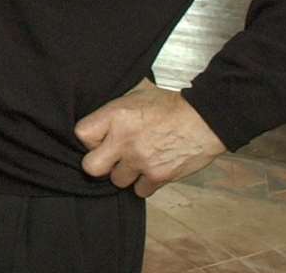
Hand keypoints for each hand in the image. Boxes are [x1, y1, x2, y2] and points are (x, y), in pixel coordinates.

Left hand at [75, 81, 224, 196]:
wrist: (205, 119)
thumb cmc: (170, 105)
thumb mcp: (136, 94)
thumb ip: (115, 110)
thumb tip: (99, 119)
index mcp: (116, 116)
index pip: (81, 134)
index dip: (89, 139)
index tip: (99, 139)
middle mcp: (124, 140)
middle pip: (91, 167)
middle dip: (99, 164)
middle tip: (111, 158)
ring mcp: (141, 160)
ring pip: (117, 181)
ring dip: (125, 174)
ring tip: (137, 161)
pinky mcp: (158, 176)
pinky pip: (140, 190)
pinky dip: (144, 183)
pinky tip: (151, 169)